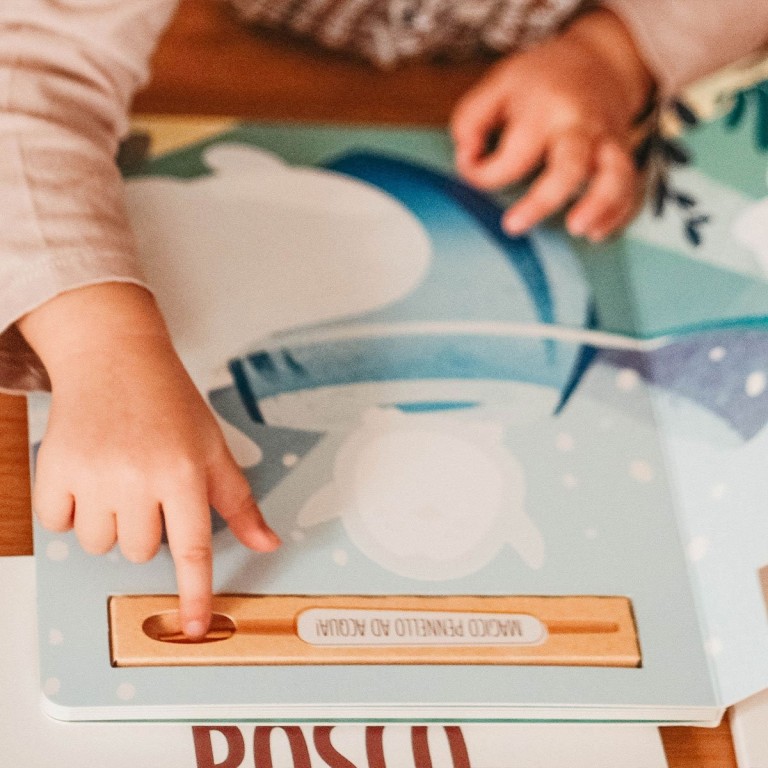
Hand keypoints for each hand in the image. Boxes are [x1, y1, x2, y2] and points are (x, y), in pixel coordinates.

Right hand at [19, 283, 279, 639]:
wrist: (115, 359)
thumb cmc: (170, 405)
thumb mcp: (213, 448)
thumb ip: (238, 502)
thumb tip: (268, 544)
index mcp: (184, 473)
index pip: (193, 550)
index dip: (196, 593)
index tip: (196, 627)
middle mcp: (139, 477)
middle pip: (140, 552)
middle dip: (145, 529)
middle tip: (146, 488)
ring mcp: (93, 475)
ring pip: (100, 545)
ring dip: (109, 523)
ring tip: (116, 478)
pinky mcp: (55, 469)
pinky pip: (59, 524)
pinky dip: (71, 510)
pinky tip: (87, 475)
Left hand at [451, 9, 653, 241]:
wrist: (600, 60)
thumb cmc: (541, 81)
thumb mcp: (497, 85)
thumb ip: (471, 120)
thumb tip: (466, 157)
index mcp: (544, 109)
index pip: (511, 156)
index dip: (483, 173)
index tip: (471, 171)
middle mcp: (581, 126)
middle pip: (570, 166)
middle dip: (542, 200)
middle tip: (513, 225)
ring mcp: (608, 142)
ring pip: (615, 176)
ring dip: (600, 206)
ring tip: (579, 231)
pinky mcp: (625, 157)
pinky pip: (630, 190)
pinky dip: (618, 214)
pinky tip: (596, 233)